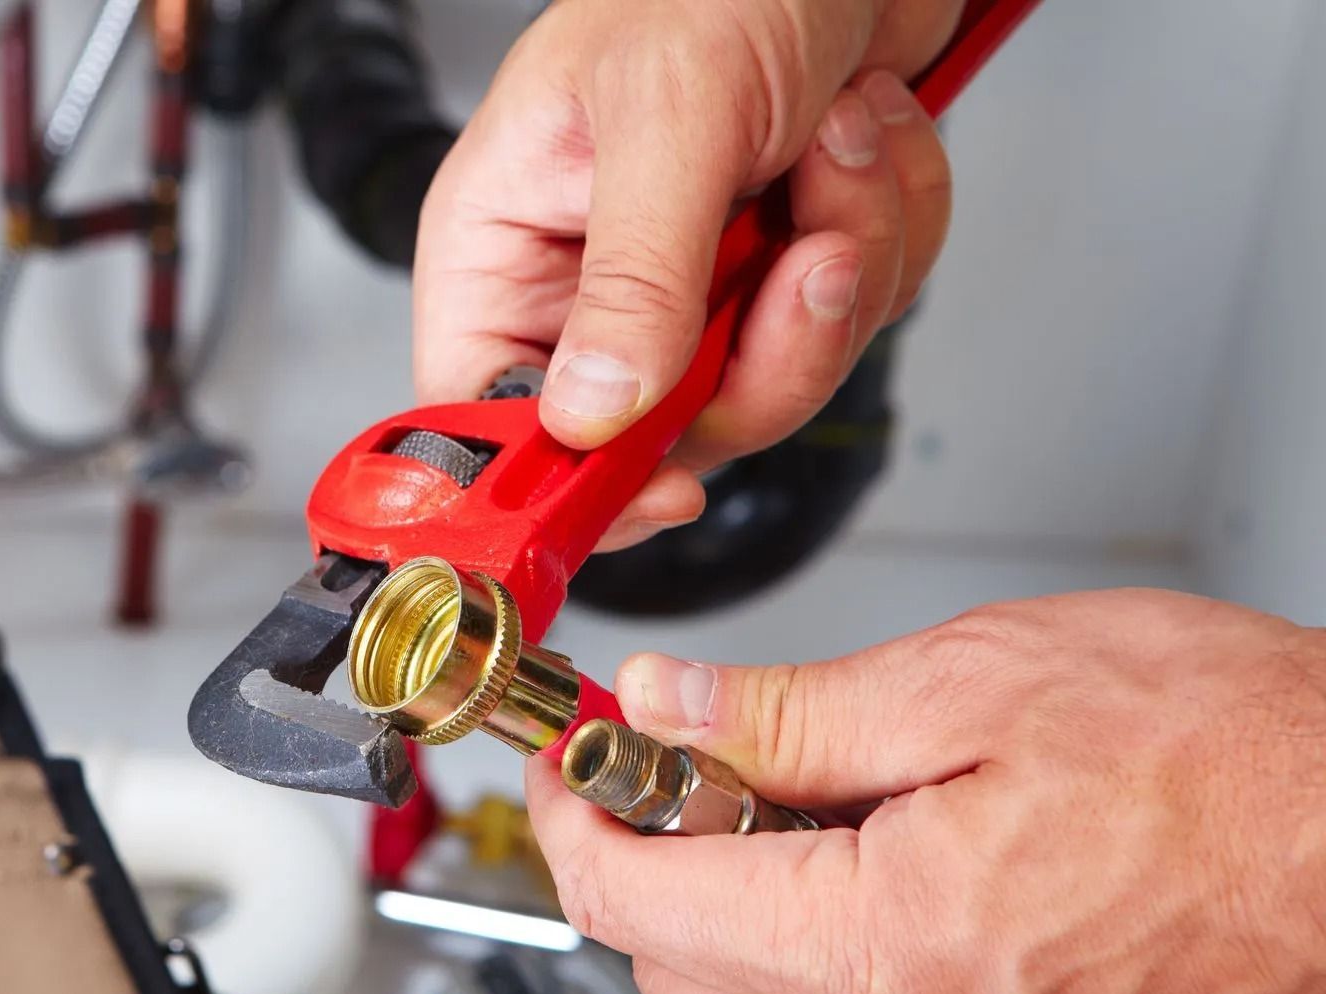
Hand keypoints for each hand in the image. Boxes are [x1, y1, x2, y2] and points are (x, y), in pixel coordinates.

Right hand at [415, 0, 961, 549]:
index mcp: (508, 246)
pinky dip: (888, 225)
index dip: (566, 481)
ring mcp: (696, 284)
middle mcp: (592, 283)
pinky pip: (852, 319)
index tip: (657, 490)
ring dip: (844, 266)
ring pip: (772, 382)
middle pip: (659, 432)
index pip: (491, 418)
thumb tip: (594, 417)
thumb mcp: (668, 117)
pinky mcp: (785, 267)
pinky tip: (863, 131)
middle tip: (803, 262)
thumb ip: (633, 279)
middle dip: (764, 352)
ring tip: (837, 143)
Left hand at [525, 590, 1325, 993]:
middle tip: (676, 761)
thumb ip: (783, 710)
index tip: (571, 762)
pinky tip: (865, 881)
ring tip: (787, 808)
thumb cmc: (1236, 757)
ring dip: (727, 920)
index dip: (572, 818)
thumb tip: (665, 705)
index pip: (632, 904)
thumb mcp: (976, 678)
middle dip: (647, 862)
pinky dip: (813, 973)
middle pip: (679, 975)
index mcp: (886, 953)